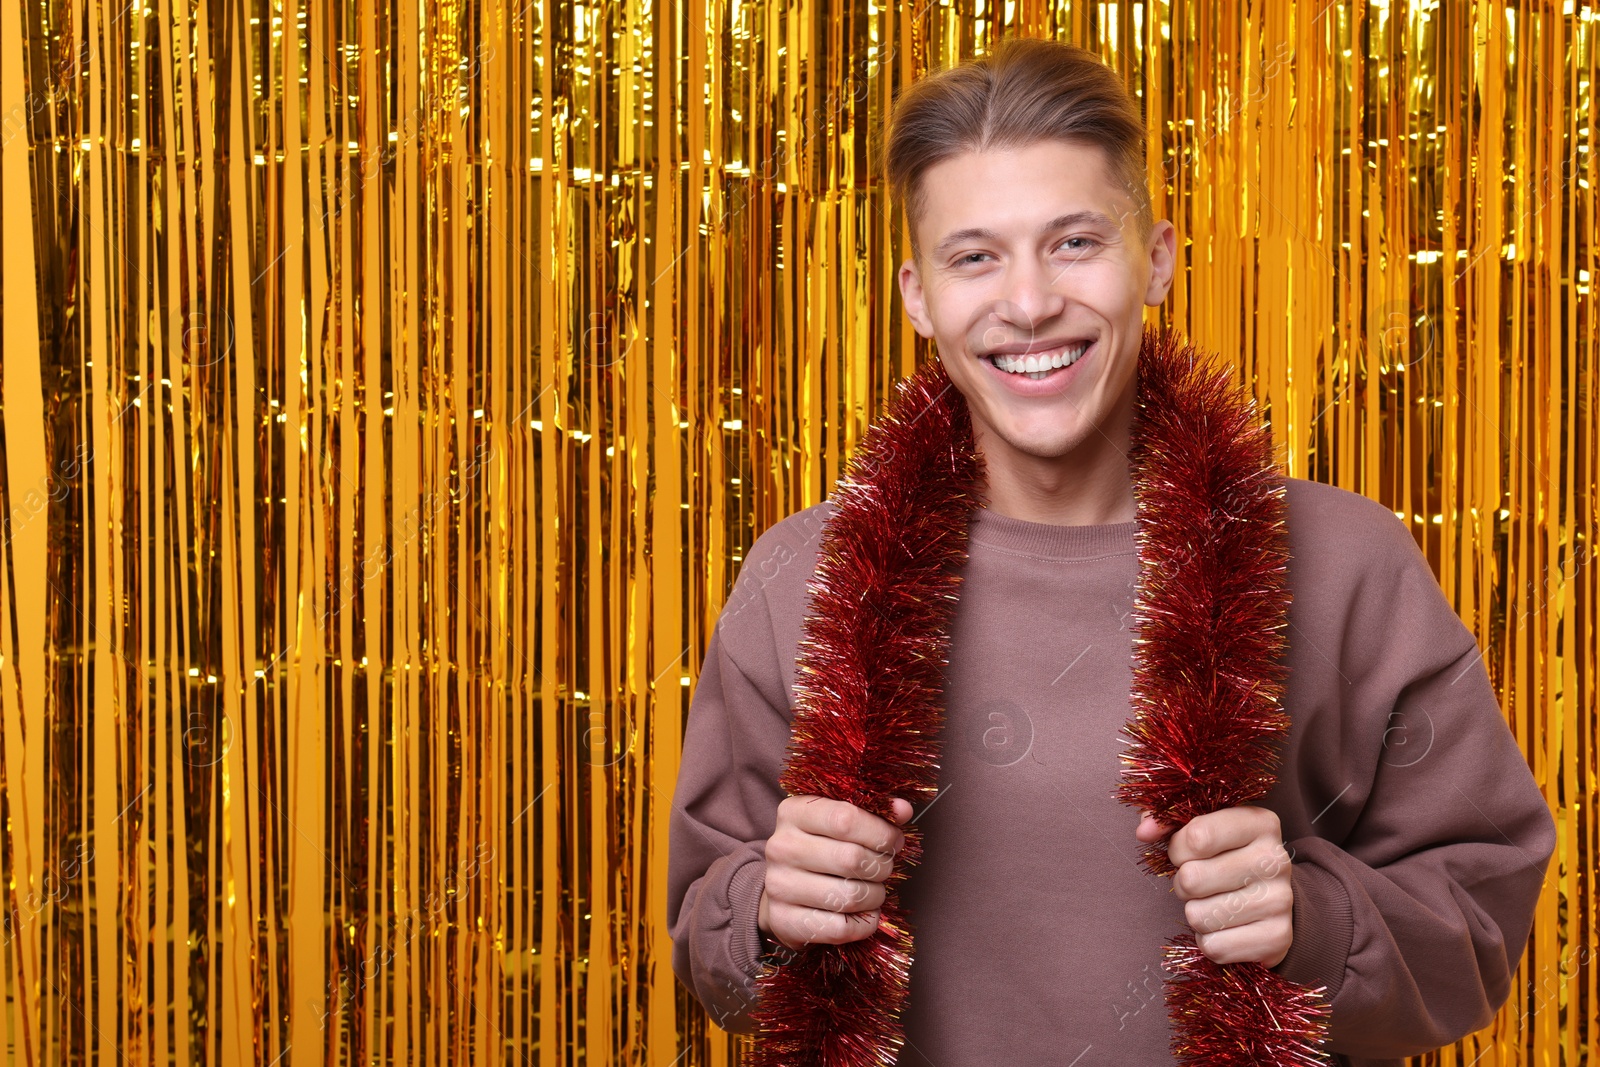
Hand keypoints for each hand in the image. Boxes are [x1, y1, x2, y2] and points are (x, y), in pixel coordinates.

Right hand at [758, 795, 913, 950]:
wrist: (781, 889)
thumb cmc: (819, 848)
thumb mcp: (838, 820)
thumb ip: (872, 811)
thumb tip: (903, 810)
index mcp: (794, 813)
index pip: (846, 819)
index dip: (881, 832)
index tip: (894, 840)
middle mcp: (782, 847)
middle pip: (851, 859)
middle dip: (881, 866)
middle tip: (884, 868)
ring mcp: (780, 886)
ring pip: (849, 896)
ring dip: (875, 896)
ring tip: (874, 890)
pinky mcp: (785, 921)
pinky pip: (841, 928)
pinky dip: (865, 924)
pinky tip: (865, 914)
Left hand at [1135, 805, 1293, 967]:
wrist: (1271, 901)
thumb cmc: (1226, 858)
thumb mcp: (1202, 829)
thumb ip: (1168, 822)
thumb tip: (1144, 832)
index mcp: (1259, 823)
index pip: (1197, 837)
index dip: (1177, 849)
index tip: (1184, 852)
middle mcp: (1276, 859)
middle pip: (1192, 879)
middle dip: (1183, 884)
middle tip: (1198, 883)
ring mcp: (1281, 900)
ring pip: (1199, 916)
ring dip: (1196, 913)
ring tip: (1213, 903)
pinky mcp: (1278, 938)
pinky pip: (1214, 946)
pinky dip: (1210, 941)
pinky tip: (1226, 927)